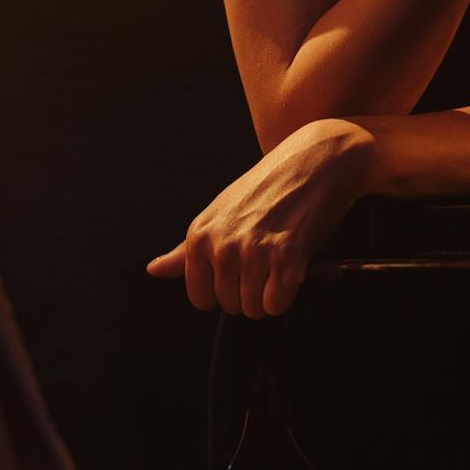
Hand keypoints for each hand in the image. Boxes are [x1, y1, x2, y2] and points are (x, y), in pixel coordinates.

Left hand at [147, 117, 374, 315]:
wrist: (316, 161)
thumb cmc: (269, 186)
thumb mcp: (221, 212)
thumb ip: (186, 250)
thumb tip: (154, 270)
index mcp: (199, 234)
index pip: (200, 298)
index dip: (224, 290)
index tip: (240, 270)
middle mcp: (221, 245)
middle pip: (229, 306)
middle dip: (250, 292)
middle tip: (266, 260)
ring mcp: (253, 252)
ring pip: (254, 309)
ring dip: (270, 294)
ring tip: (279, 261)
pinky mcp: (285, 258)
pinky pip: (277, 305)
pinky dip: (288, 294)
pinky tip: (293, 267)